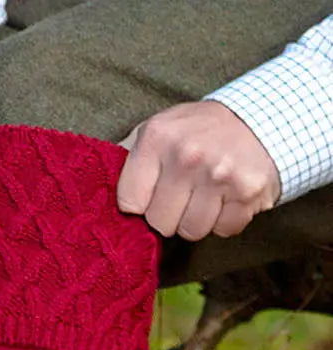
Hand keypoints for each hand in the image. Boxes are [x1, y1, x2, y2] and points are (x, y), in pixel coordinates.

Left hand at [116, 101, 280, 239]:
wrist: (262, 118)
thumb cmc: (196, 131)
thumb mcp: (155, 130)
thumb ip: (123, 157)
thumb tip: (88, 186)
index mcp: (157, 139)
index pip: (129, 204)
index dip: (139, 205)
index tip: (150, 194)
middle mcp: (188, 155)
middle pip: (159, 223)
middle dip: (168, 215)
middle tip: (182, 194)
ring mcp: (221, 173)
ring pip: (191, 231)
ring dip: (196, 220)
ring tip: (205, 195)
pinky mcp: (250, 190)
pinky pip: (224, 230)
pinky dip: (225, 221)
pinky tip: (227, 198)